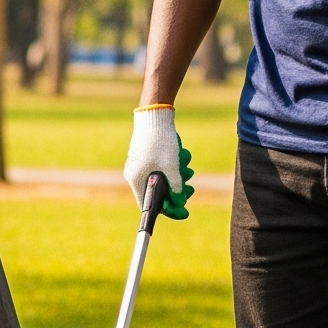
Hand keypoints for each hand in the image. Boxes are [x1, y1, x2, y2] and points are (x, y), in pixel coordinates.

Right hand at [124, 105, 193, 219]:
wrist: (155, 116)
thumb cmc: (161, 142)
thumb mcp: (172, 167)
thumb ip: (176, 187)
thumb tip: (180, 202)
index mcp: (137, 180)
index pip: (150, 205)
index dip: (168, 210)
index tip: (184, 212)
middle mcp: (136, 174)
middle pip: (159, 192)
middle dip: (178, 190)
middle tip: (191, 189)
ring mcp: (141, 165)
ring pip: (164, 179)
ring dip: (179, 175)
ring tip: (188, 166)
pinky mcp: (148, 156)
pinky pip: (163, 168)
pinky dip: (175, 165)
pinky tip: (182, 155)